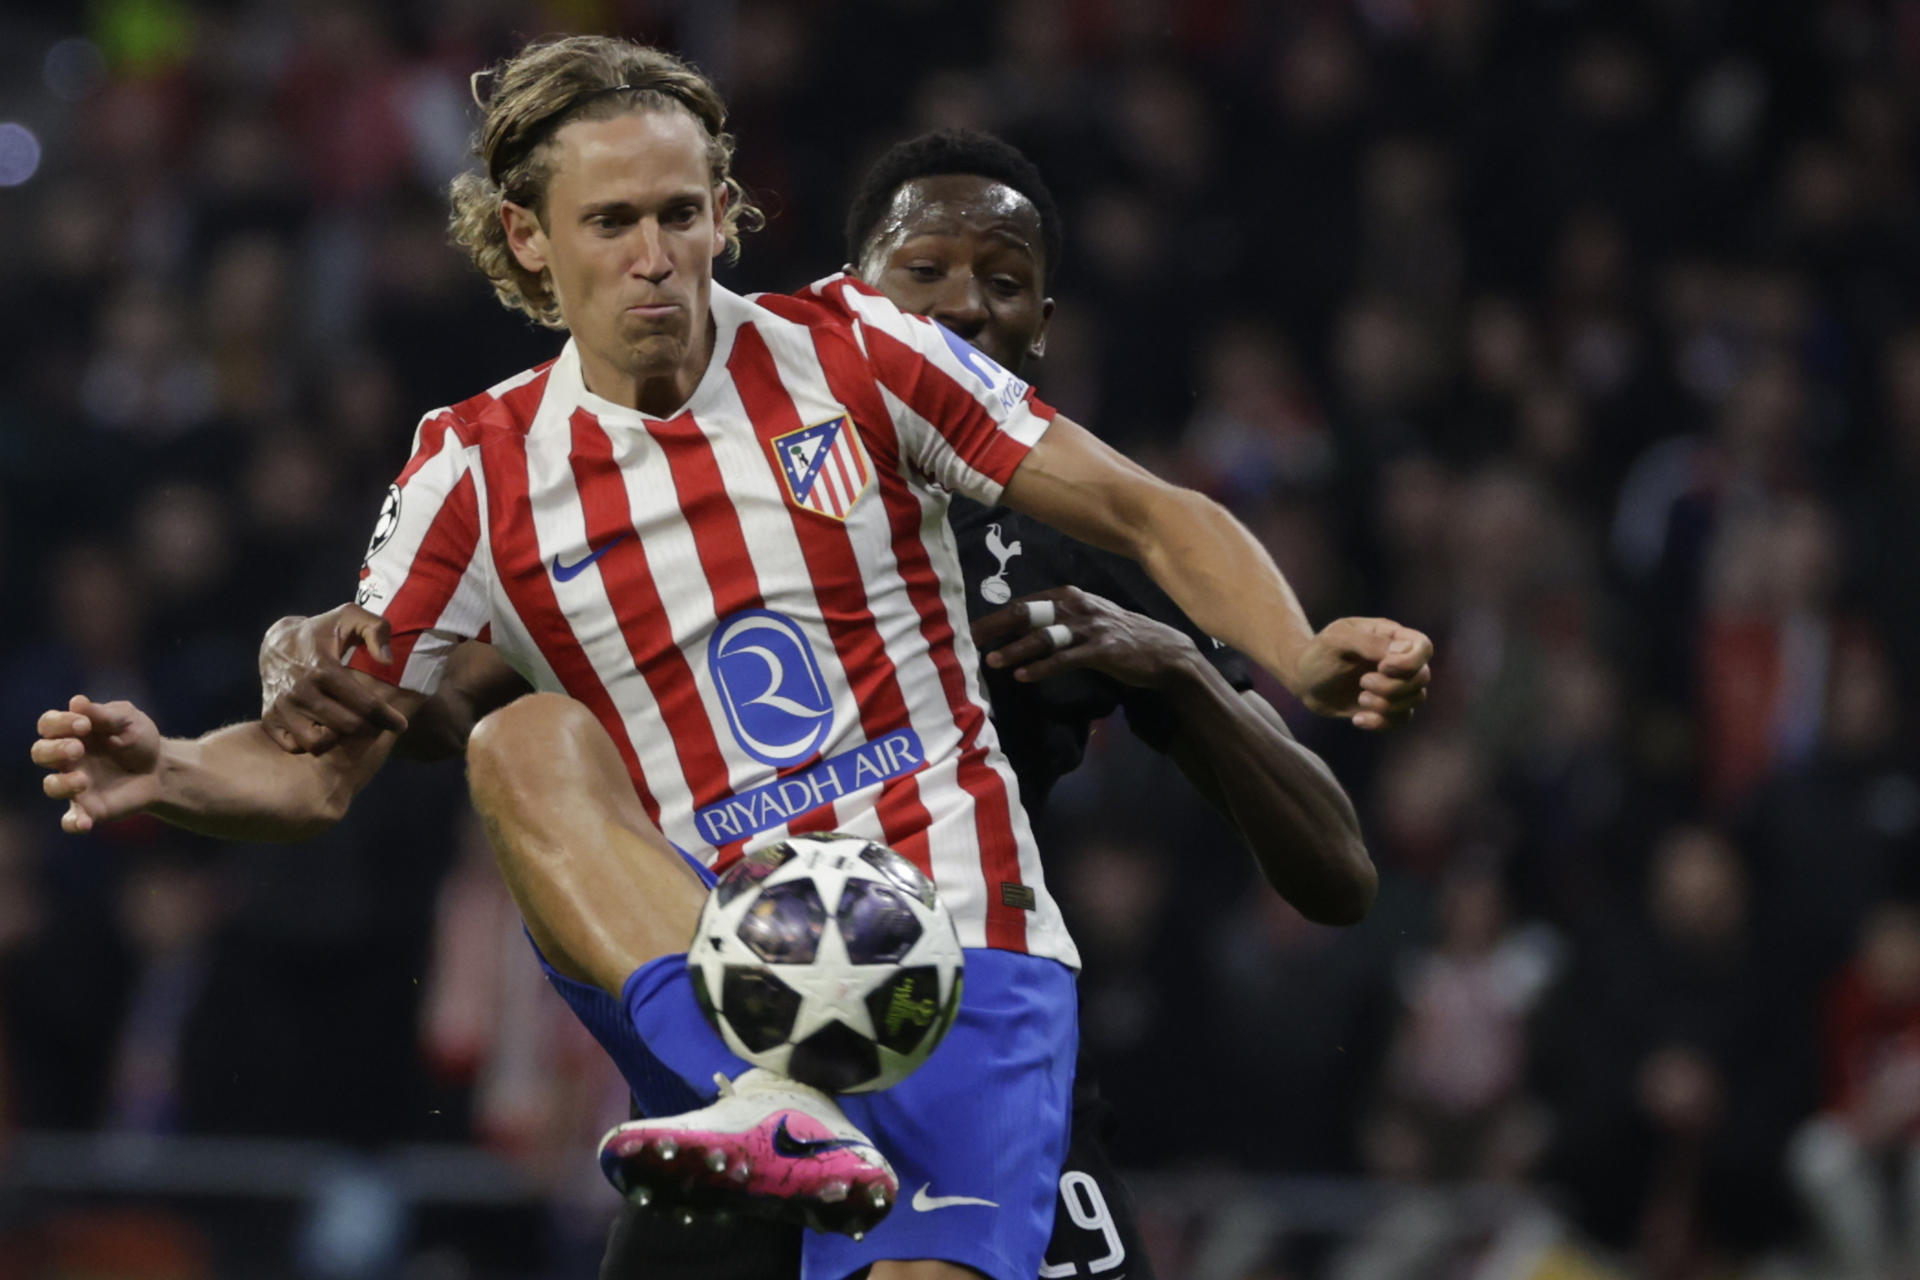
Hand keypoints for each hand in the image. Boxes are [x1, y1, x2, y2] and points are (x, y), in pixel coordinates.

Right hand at [31, 696, 163, 832]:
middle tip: (78, 749)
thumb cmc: (139, 739)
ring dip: (62, 783)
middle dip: (54, 750)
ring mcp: (75, 785)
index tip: (84, 724)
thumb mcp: (128, 720)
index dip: (59, 723)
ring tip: (83, 780)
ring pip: (51, 786)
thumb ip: (104, 714)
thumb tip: (76, 702)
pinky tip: (84, 823)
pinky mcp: (89, 808)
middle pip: (41, 753)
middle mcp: (67, 759)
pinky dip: (74, 823)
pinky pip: (72, 820)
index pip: (49, 725)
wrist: (162, 769)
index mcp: (72, 732)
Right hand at [260, 605, 407, 753]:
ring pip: (318, 743)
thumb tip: (387, 662)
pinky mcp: (269, 719)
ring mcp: (281, 707)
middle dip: (368, 728)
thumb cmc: (323, 630)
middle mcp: (299, 691)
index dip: (387, 718)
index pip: (364, 705)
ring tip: (349, 725)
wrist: (276, 642)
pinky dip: (311, 743)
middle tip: (378, 723)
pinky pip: (295, 746)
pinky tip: (324, 728)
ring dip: (338, 738)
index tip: (401, 724)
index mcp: (322, 669)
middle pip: (346, 727)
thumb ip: (377, 629)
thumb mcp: (351, 616)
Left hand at [972, 587, 1200, 688]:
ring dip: (1015, 649)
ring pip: (1043, 636)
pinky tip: (1023, 676)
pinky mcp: (1102, 650)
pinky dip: (1042, 668)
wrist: (1162, 650)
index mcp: (1069, 596)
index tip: (970, 629)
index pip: (1023, 603)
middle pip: (1026, 614)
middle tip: (969, 640)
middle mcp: (1077, 606)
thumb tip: (1018, 628)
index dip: (995, 616)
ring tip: (991, 661)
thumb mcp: (1085, 618)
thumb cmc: (1118, 635)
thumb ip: (1055, 619)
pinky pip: (1065, 659)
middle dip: (995, 627)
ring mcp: (1090, 628)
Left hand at [1290, 617, 1431, 729]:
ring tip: (1360, 698)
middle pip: (1422, 677)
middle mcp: (1398, 661)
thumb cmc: (1318, 653)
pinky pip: (1401, 719)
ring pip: (1416, 699)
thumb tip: (1403, 651)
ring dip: (1387, 705)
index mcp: (1391, 637)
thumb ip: (1369, 642)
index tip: (1383, 666)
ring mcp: (1394, 684)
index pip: (1424, 647)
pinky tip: (1357, 719)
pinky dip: (1381, 722)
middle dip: (1393, 686)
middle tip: (1363, 683)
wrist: (1302, 678)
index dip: (1411, 662)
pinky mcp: (1385, 707)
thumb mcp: (1337, 640)